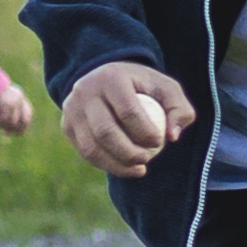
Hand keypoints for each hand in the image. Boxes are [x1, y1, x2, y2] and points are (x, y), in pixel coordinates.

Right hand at [0, 84, 35, 132]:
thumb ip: (5, 114)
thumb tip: (10, 131)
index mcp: (18, 95)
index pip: (27, 115)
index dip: (23, 126)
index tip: (13, 133)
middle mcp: (19, 97)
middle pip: (24, 120)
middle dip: (16, 129)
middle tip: (6, 133)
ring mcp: (14, 100)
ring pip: (12, 122)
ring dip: (2, 124)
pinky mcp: (7, 103)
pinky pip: (3, 119)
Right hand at [59, 61, 193, 174]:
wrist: (107, 78)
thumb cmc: (143, 86)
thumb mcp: (167, 89)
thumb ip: (180, 110)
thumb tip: (172, 137)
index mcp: (111, 78)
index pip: (128, 112)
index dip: (146, 133)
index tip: (160, 142)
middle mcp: (85, 91)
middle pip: (106, 132)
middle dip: (129, 153)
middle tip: (147, 160)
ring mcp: (71, 109)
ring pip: (91, 147)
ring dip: (117, 165)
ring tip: (140, 169)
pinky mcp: (66, 125)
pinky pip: (86, 152)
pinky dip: (107, 165)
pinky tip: (126, 169)